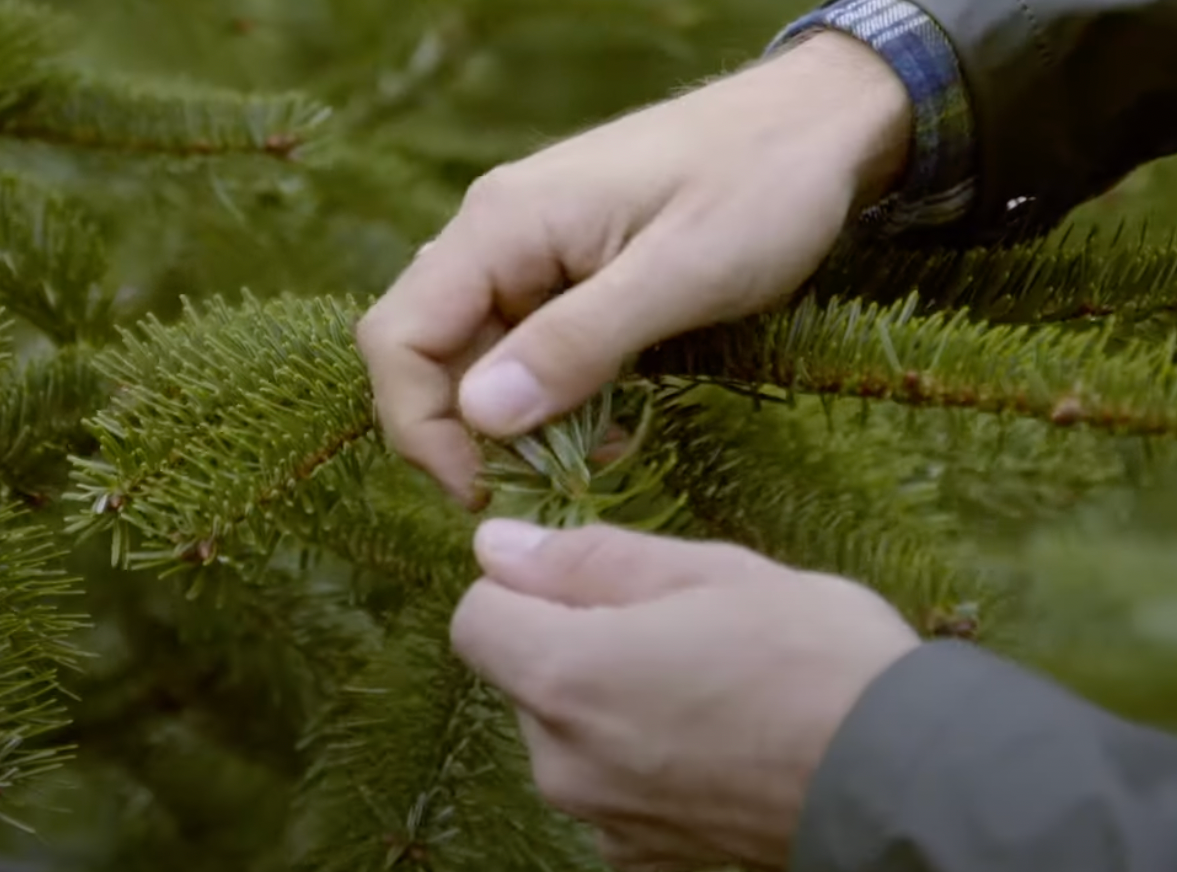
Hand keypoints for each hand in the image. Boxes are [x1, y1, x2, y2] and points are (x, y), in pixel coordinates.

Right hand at [357, 31, 910, 505]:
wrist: (819, 122)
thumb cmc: (762, 185)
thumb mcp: (681, 274)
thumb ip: (577, 342)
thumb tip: (478, 417)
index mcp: (503, 223)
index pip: (398, 336)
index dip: (418, 425)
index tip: (484, 491)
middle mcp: (496, 231)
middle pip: (428, 351)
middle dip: (470, 432)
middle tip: (549, 483)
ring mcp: (529, 248)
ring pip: (476, 355)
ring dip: (516, 420)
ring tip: (593, 454)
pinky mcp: (564, 266)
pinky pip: (524, 344)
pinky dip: (552, 395)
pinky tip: (609, 421)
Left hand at [450, 520, 920, 870]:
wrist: (908, 782)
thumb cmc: (812, 655)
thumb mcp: (704, 572)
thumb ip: (585, 560)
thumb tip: (493, 546)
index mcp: (565, 678)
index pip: (476, 618)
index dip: (523, 588)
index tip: (592, 582)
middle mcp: (564, 764)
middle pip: (524, 677)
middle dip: (574, 641)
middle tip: (677, 627)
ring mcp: (604, 823)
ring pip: (569, 732)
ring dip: (610, 700)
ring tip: (709, 685)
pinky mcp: (644, 860)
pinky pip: (611, 785)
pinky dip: (641, 757)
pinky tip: (717, 741)